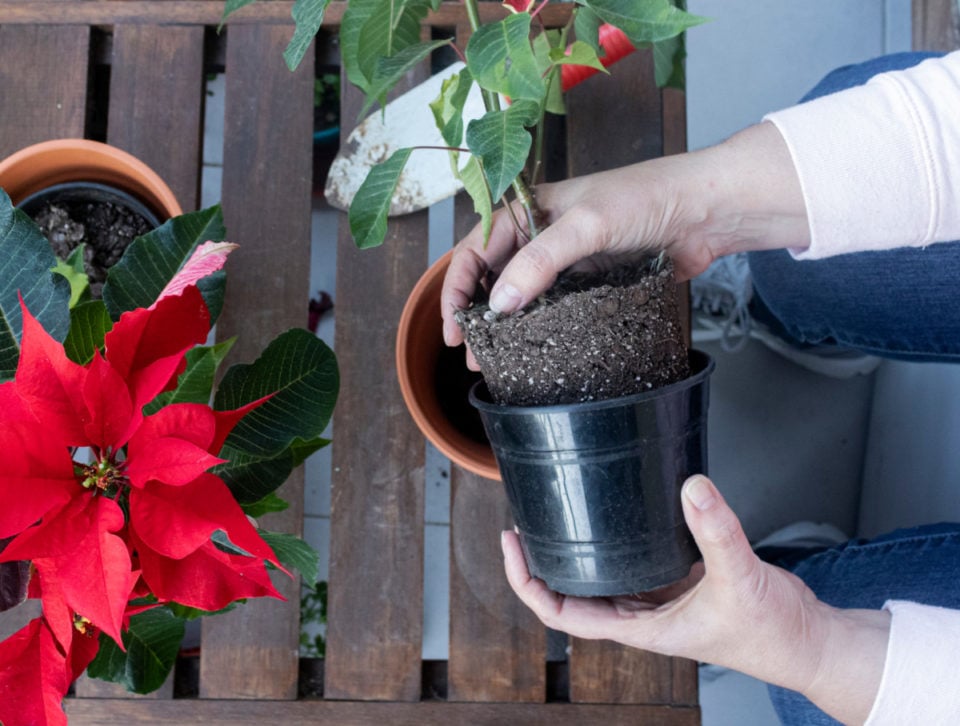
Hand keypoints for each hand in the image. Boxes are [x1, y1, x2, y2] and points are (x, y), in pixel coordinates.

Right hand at [441, 122, 809, 354]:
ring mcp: (570, 261)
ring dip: (508, 327)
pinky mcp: (594, 282)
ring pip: (525, 296)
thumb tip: (500, 304)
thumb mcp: (585, 226)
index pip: (476, 248)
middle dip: (478, 313)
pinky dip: (542, 328)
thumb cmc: (646, 198)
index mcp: (529, 210)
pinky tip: (536, 351)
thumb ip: (540, 262)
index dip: (458, 287)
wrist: (706, 210)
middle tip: (472, 353)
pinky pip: (558, 307)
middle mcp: (543, 235)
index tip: (455, 326)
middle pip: (495, 275)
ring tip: (497, 362)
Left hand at [502, 475, 889, 724]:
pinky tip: (613, 516)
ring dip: (575, 554)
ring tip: (556, 515)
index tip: (512, 546)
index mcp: (641, 628)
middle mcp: (642, 615)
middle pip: (573, 593)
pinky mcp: (679, 583)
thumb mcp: (740, 578)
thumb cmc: (772, 632)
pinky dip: (616, 543)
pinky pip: (635, 562)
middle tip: (523, 522)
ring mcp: (658, 600)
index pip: (564, 613)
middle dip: (542, 563)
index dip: (529, 584)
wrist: (806, 640)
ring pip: (602, 578)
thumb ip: (717, 532)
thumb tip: (694, 487)